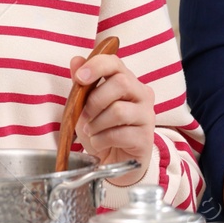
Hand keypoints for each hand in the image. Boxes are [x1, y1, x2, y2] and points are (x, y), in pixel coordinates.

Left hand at [71, 51, 153, 186]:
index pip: (115, 63)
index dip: (96, 66)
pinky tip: (99, 143)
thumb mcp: (85, 106)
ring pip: (118, 110)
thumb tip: (76, 60)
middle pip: (121, 83)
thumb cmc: (101, 130)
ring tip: (91, 132)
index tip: (79, 77)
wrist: (113, 162)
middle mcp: (141, 94)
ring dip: (96, 124)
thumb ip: (82, 84)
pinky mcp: (145, 138)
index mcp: (126, 81)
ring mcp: (147, 115)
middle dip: (95, 101)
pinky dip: (101, 140)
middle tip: (85, 116)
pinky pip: (119, 134)